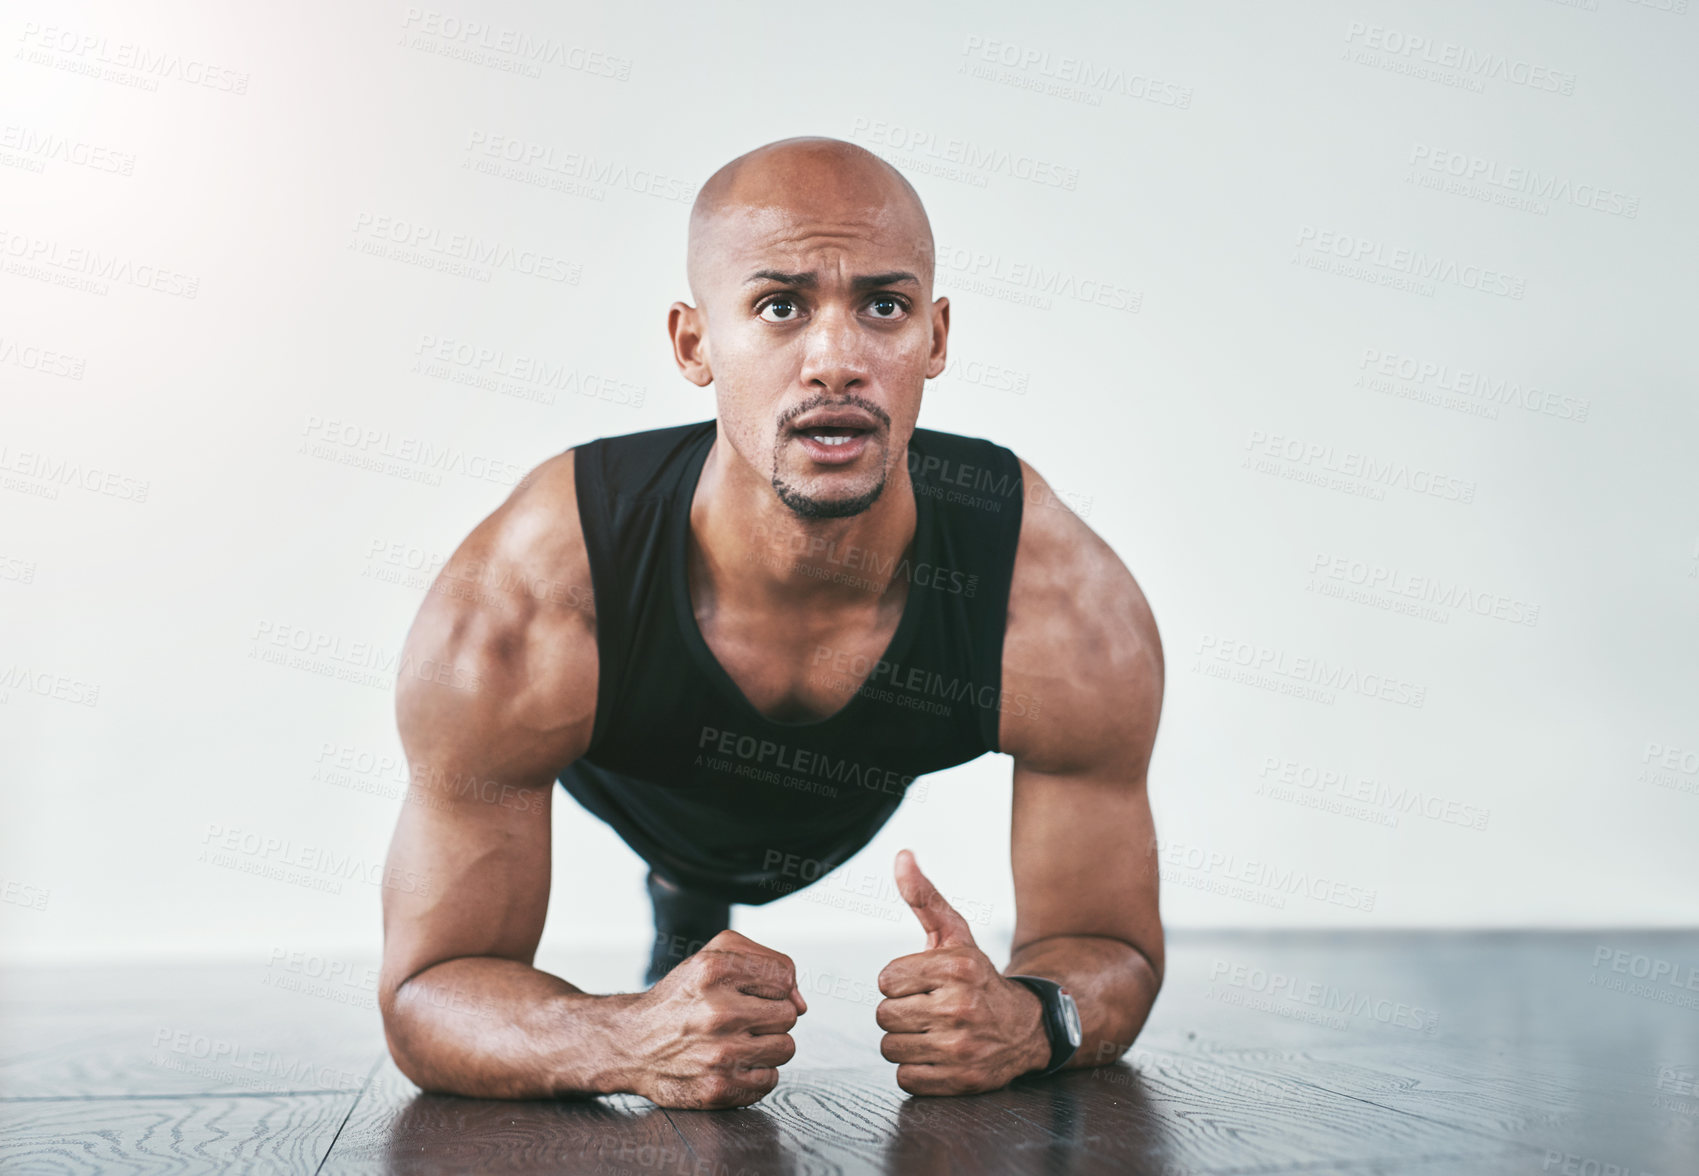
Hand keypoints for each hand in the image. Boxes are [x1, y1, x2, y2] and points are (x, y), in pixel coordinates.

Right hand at [626, 929, 806, 1107]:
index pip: (784, 977)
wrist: (631, 1042)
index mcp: (714, 970)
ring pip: (785, 1048)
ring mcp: (718, 1054)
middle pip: (789, 1015)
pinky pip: (770, 1081)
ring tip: (736, 1040)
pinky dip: (755, 1074)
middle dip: (769, 1016)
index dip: (771, 986)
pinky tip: (730, 1063)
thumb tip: (801, 1004)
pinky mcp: (718, 1088)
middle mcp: (717, 1011)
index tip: (748, 993)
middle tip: (740, 1018)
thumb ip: (767, 961)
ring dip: (767, 1046)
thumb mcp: (714, 955)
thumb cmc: (682, 997)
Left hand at [876, 849, 1049, 1094]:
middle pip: (883, 1015)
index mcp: (956, 966)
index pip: (885, 979)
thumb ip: (924, 896)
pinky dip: (916, 1069)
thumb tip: (902, 855)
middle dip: (901, 1011)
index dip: (899, 982)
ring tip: (932, 1031)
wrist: (1027, 1027)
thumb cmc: (977, 977)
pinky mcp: (961, 1080)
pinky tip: (938, 1054)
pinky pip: (906, 1078)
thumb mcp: (955, 934)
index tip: (922, 983)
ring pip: (890, 1047)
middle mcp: (960, 1006)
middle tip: (928, 1008)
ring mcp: (962, 1046)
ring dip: (905, 1041)